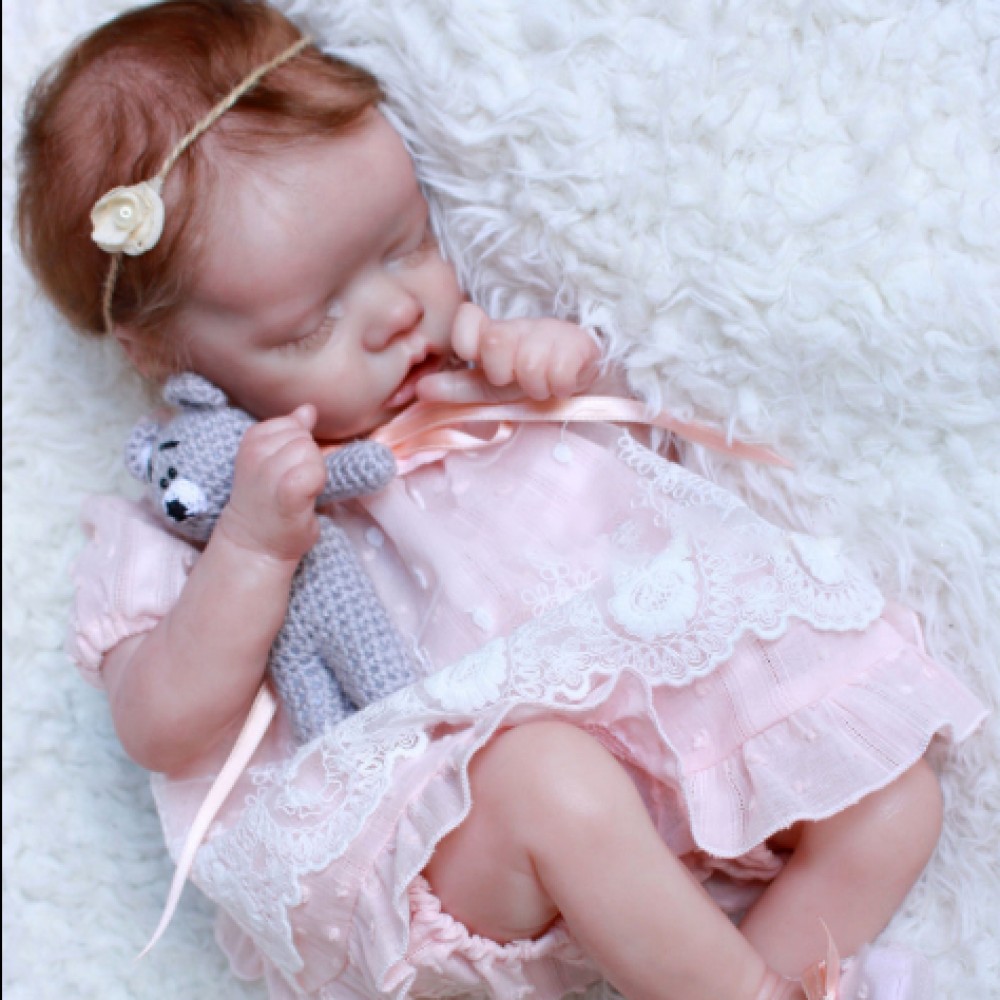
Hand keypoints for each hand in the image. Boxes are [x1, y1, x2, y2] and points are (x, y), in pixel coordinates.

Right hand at [215, 405, 326, 562]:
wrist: (254, 544)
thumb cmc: (268, 503)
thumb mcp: (274, 459)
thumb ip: (292, 432)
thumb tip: (308, 408)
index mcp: (253, 438)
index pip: (294, 424)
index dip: (298, 448)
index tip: (284, 471)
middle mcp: (257, 451)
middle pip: (305, 437)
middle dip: (307, 459)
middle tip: (292, 485)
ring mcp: (271, 470)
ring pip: (312, 452)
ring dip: (313, 473)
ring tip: (297, 493)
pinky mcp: (289, 490)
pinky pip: (317, 471)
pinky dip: (318, 484)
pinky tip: (305, 499)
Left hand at [417, 303, 600, 403]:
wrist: (588, 385)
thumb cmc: (532, 385)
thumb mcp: (495, 389)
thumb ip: (460, 388)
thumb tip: (421, 388)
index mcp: (493, 333)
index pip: (466, 319)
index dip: (465, 340)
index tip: (472, 358)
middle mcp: (519, 328)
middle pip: (494, 343)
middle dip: (502, 372)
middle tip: (516, 381)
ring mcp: (551, 333)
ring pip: (527, 364)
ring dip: (534, 386)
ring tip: (542, 388)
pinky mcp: (581, 345)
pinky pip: (558, 374)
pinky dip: (559, 387)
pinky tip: (563, 386)